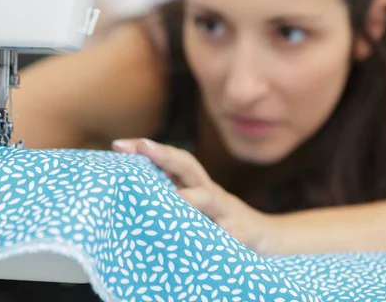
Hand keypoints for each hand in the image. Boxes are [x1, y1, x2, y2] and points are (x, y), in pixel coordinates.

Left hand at [112, 138, 276, 253]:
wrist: (267, 239)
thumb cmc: (219, 221)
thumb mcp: (196, 205)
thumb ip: (169, 196)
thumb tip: (125, 192)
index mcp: (195, 185)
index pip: (171, 160)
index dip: (148, 150)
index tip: (118, 145)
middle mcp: (209, 193)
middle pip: (189, 167)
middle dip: (165, 155)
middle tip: (143, 146)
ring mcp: (226, 213)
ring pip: (208, 199)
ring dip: (190, 196)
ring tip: (174, 197)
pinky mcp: (241, 236)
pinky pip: (228, 235)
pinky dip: (219, 236)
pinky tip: (205, 241)